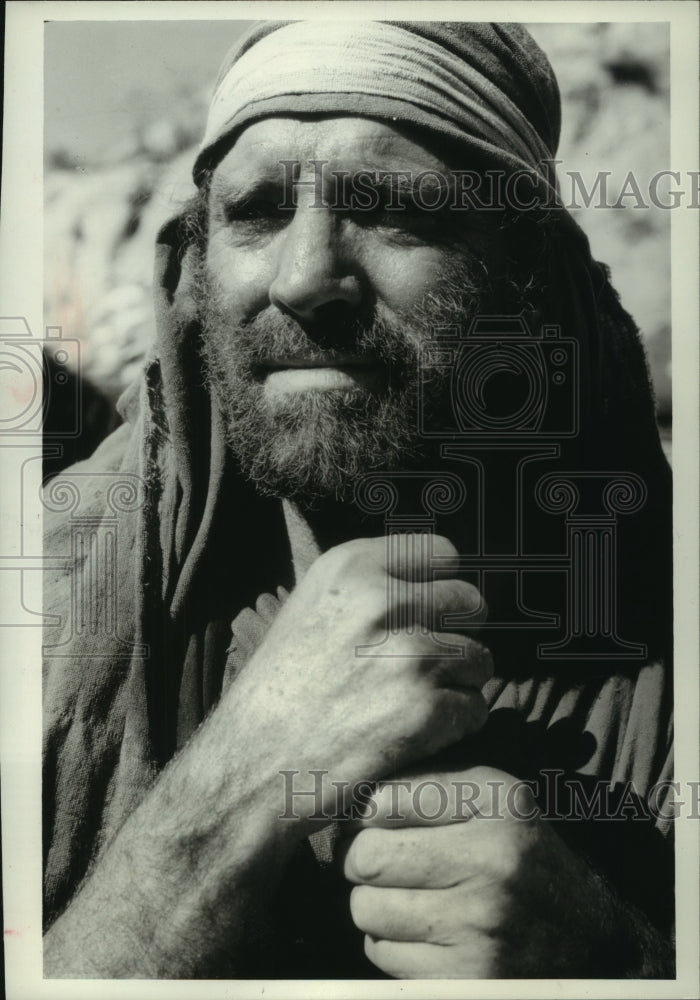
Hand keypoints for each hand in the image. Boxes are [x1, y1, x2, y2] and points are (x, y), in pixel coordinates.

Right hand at [226, 534, 492, 824]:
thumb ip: (369, 586)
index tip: (433, 611)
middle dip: (457, 635)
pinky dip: (455, 725)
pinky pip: (474, 707)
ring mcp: (408, 653)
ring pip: (479, 657)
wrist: (252, 765)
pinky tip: (416, 734)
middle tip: (426, 665)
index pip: (443, 554)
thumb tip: (435, 581)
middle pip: (470, 602)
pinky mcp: (425, 707)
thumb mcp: (311, 608)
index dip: (444, 586)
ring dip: (458, 683)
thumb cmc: (280, 690)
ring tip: (414, 702)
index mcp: (351, 567)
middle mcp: (382, 600)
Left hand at [341, 766, 670, 977]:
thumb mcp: (498, 800)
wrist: (594, 943)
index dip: (366, 812)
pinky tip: (424, 935)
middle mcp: (492, 860)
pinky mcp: (468, 977)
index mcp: (498, 802)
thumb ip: (433, 782)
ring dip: (373, 906)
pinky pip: (382, 954)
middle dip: (361, 861)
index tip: (373, 821)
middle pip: (366, 857)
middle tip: (377, 864)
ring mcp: (480, 924)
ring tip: (404, 899)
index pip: (385, 798)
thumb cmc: (524, 859)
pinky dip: (390, 945)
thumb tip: (354, 791)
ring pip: (365, 909)